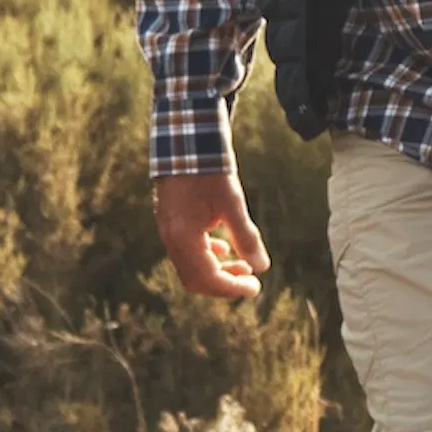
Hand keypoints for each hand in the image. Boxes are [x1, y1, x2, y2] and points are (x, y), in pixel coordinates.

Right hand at [156, 172, 270, 302]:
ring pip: (191, 267)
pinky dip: (207, 257)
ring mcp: (169, 231)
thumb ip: (246, 236)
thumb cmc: (210, 172)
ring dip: (217, 271)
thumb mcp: (233, 203)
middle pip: (195, 279)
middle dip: (224, 284)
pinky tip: (224, 249)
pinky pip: (187, 251)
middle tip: (251, 280)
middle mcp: (171, 239)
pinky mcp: (172, 223)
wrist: (185, 143)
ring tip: (244, 265)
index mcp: (184, 238)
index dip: (232, 288)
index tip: (255, 288)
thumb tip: (262, 267)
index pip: (207, 278)